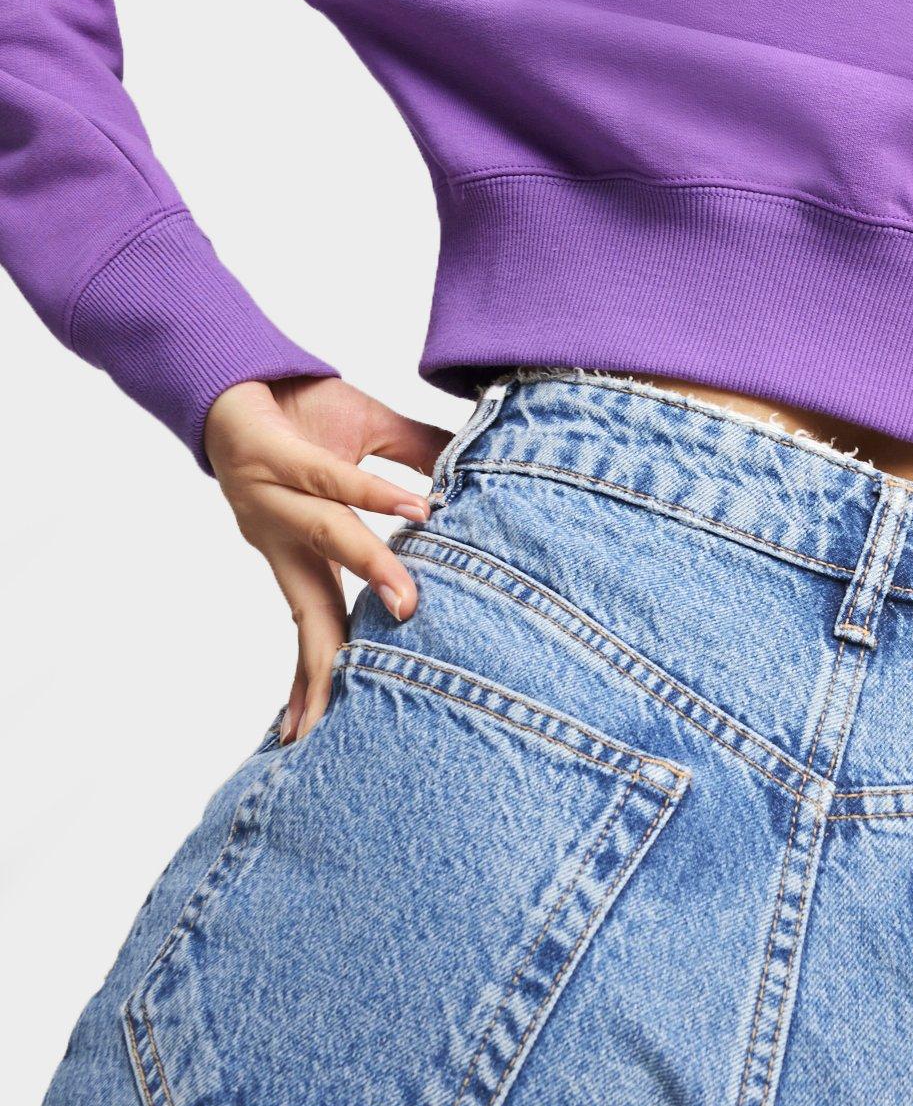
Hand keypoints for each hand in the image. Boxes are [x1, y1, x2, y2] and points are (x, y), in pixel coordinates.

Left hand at [205, 376, 452, 745]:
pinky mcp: (275, 457)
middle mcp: (282, 537)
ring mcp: (275, 499)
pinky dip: (375, 494)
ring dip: (374, 571)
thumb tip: (479, 478)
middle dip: (326, 667)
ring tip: (411, 604)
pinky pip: (333, 479)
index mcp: (300, 550)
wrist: (239, 370)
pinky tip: (412, 509)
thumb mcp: (369, 443)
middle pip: (307, 613)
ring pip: (331, 541)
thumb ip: (420, 463)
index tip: (315, 736)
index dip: (319, 678)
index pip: (317, 625)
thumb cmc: (300, 414)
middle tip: (333, 726)